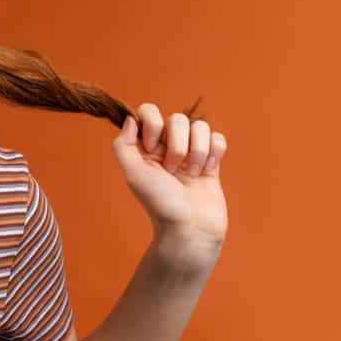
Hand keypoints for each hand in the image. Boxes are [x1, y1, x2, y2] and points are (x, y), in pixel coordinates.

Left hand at [111, 103, 228, 268]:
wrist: (191, 229)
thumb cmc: (160, 204)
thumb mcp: (133, 174)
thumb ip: (123, 145)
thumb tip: (129, 119)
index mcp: (145, 147)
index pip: (148, 111)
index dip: (153, 123)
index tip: (153, 147)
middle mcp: (166, 146)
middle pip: (177, 118)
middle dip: (178, 144)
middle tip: (173, 170)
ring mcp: (190, 152)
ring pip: (200, 127)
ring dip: (197, 151)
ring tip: (191, 174)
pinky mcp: (211, 160)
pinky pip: (217, 137)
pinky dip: (215, 151)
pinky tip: (208, 170)